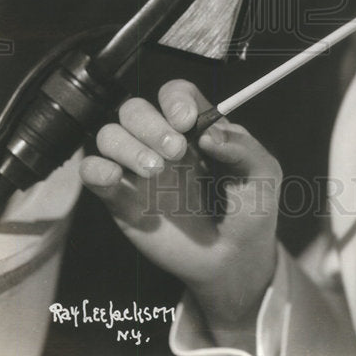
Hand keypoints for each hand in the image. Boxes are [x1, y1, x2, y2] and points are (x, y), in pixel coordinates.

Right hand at [79, 79, 280, 332]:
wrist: (233, 262)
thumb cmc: (251, 212)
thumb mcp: (263, 174)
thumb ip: (243, 148)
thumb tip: (208, 134)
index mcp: (196, 129)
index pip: (175, 93)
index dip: (175, 99)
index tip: (187, 122)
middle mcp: (163, 141)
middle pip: (135, 108)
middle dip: (151, 124)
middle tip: (175, 152)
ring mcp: (138, 169)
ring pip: (109, 134)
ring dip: (128, 145)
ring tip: (156, 171)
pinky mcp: (120, 198)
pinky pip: (92, 171)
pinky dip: (97, 168)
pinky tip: (116, 180)